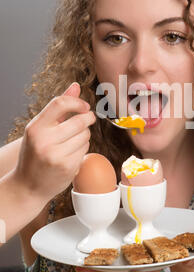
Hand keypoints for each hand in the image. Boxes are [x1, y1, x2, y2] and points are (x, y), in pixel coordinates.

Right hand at [13, 82, 95, 204]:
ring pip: (85, 135)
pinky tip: (72, 153)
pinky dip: (83, 149)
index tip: (84, 106)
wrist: (27, 186)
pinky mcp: (67, 167)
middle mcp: (44, 140)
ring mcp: (56, 155)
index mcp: (35, 127)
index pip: (60, 103)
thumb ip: (59, 107)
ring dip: (85, 135)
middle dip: (88, 118)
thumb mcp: (40, 128)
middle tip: (88, 119)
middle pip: (79, 120)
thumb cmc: (34, 153)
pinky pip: (86, 150)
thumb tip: (76, 86)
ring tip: (73, 140)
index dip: (77, 102)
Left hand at [75, 257, 193, 271]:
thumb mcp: (189, 253)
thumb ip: (191, 258)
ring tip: (80, 266)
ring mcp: (130, 260)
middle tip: (90, 270)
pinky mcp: (123, 251)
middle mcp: (139, 265)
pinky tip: (83, 259)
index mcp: (153, 266)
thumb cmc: (180, 249)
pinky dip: (96, 259)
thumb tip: (193, 260)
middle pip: (122, 271)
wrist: (174, 244)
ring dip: (95, 267)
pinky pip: (108, 258)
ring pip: (111, 266)